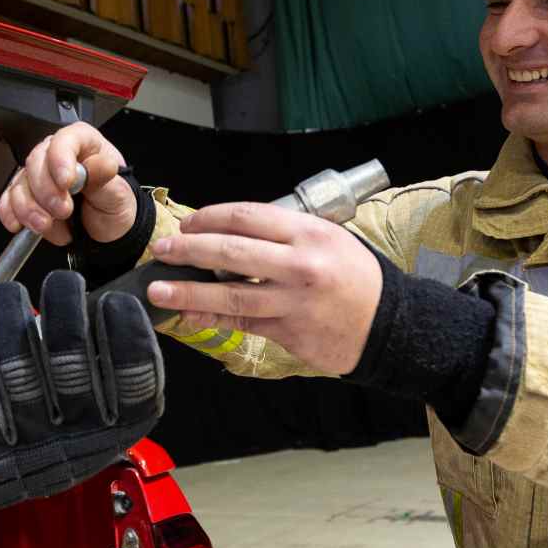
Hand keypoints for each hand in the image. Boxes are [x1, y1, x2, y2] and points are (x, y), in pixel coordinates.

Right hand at [0, 122, 136, 246]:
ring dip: (29, 208)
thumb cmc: (112, 204)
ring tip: (46, 226)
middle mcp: (56, 154)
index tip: (66, 182)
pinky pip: (8, 200)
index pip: (65, 140)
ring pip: (20, 184)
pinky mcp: (24, 195)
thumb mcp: (118, 193)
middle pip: (36, 162)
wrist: (104, 230)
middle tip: (62, 211)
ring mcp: (37, 175)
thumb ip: (105, 179)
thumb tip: (103, 164)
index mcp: (83, 143)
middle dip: (45, 191)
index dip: (61, 159)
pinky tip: (20, 225)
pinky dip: (12, 214)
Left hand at [0, 270, 164, 506]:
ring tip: (10, 294)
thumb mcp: (116, 398)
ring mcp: (36, 445)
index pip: (137, 380)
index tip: (114, 301)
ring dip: (11, 322)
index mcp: (124, 423)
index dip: (128, 335)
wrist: (29, 474)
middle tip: (62, 282)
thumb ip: (123, 357)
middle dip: (64, 308)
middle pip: (72, 365)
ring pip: (20, 375)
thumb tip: (129, 297)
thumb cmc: (77, 416)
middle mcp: (83, 438)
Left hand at [147, 203, 383, 374]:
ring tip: (158, 290)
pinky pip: (243, 323)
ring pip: (230, 294)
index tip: (188, 224)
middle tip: (162, 250)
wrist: (389, 323)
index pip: (246, 216)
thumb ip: (283, 234)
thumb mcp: (328, 239)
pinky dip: (212, 319)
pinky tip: (189, 316)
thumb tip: (227, 233)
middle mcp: (299, 264)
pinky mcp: (289, 332)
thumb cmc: (354, 277)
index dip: (209, 218)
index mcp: (308, 232)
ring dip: (188, 292)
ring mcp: (293, 301)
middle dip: (188, 250)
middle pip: (230, 251)